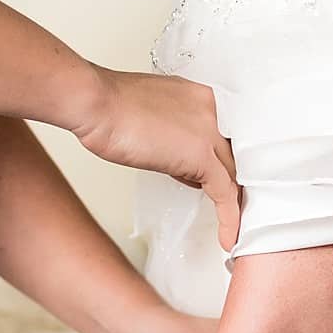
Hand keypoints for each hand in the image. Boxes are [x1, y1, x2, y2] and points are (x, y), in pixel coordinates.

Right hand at [75, 69, 240, 250]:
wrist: (95, 102)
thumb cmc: (109, 107)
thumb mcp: (152, 115)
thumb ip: (175, 132)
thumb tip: (180, 158)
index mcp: (201, 96)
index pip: (228, 135)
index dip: (228, 163)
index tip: (224, 183)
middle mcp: (213, 109)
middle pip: (237, 155)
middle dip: (235, 183)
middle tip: (232, 210)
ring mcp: (210, 130)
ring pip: (237, 175)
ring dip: (236, 204)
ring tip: (233, 227)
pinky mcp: (202, 154)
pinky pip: (225, 193)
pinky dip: (229, 218)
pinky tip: (228, 236)